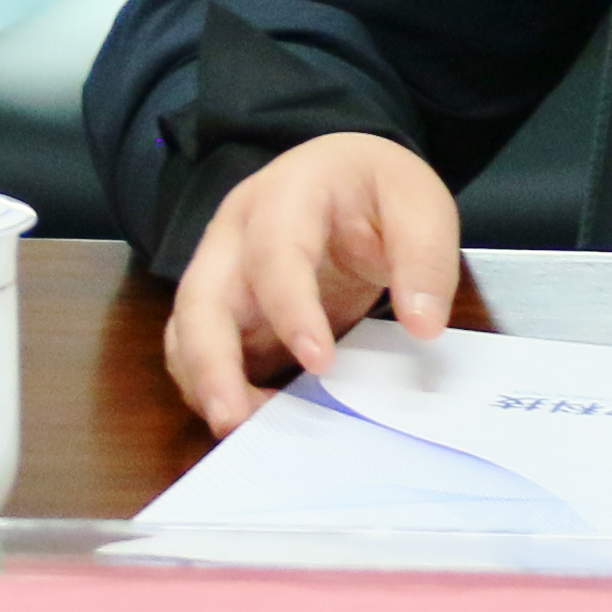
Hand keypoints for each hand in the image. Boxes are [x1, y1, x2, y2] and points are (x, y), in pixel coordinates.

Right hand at [163, 132, 460, 433]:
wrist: (350, 179)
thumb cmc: (378, 189)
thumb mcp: (421, 206)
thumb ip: (424, 261)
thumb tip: (423, 326)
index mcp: (288, 192)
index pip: (274, 252)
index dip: (291, 309)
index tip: (320, 362)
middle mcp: (237, 231)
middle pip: (200, 296)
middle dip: (210, 361)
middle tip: (233, 420)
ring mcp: (222, 270)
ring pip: (187, 330)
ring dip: (206, 383)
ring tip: (243, 431)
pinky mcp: (226, 310)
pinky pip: (200, 353)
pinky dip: (216, 388)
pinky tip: (255, 419)